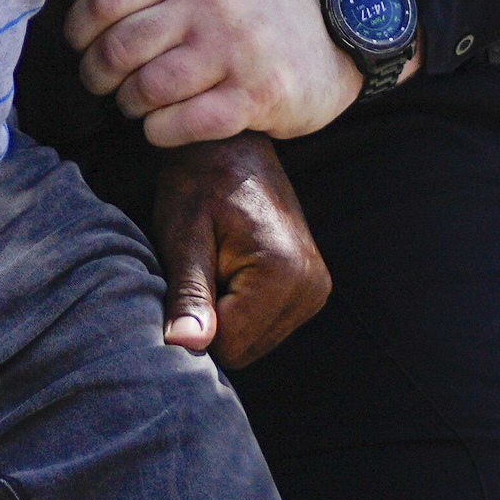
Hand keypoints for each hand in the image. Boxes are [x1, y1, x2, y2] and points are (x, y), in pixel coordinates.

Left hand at [70, 0, 364, 145]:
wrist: (346, 31)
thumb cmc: (266, 6)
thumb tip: (96, 19)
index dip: (80, 27)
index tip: (79, 45)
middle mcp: (214, 4)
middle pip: (121, 48)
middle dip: (98, 75)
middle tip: (102, 85)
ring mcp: (237, 50)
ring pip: (147, 89)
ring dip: (130, 105)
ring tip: (135, 106)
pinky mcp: (257, 96)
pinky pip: (184, 123)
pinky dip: (160, 132)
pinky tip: (161, 129)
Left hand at [150, 137, 330, 367]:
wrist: (232, 148)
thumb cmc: (198, 185)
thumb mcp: (183, 238)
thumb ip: (188, 295)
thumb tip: (185, 345)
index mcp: (282, 274)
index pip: (229, 347)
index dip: (195, 324)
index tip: (188, 278)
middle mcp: (311, 286)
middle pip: (246, 350)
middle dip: (214, 322)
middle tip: (202, 270)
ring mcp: (317, 289)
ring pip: (256, 341)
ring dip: (229, 316)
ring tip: (217, 266)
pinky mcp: (313, 288)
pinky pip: (267, 325)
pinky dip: (244, 309)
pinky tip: (233, 270)